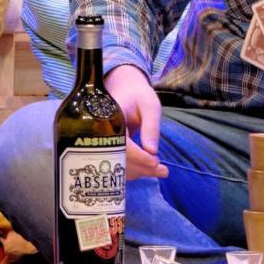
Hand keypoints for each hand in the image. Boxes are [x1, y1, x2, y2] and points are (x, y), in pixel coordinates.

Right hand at [104, 65, 168, 179]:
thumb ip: (151, 126)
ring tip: (162, 171)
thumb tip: (152, 151)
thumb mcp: (150, 106)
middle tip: (163, 170)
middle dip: (141, 167)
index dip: (138, 156)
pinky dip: (134, 171)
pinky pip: (117, 165)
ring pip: (117, 166)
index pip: (120, 144)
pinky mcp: (106, 149)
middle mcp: (100, 132)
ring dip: (139, 172)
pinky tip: (151, 170)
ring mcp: (101, 142)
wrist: (125, 91)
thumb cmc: (139, 96)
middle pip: (117, 159)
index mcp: (109, 118)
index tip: (155, 162)